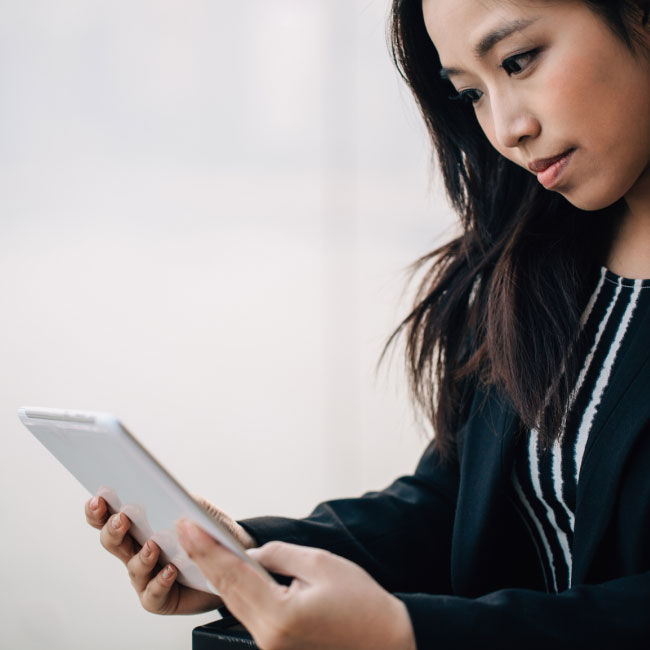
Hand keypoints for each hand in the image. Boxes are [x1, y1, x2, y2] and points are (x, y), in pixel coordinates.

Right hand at [84, 495, 255, 614]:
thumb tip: (174, 498)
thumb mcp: (202, 511)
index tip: (98, 499)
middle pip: (112, 541)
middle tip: (121, 519)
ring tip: (153, 546)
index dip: (98, 510)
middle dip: (112, 529)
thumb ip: (187, 502)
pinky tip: (170, 571)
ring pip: (132, 567)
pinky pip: (153, 593)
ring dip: (141, 556)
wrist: (232, 560)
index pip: (110, 516)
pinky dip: (160, 581)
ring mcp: (145, 576)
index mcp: (140, 525)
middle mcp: (136, 551)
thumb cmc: (209, 532)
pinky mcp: (159, 598)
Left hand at [176, 520, 416, 649]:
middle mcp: (268, 639)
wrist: (387, 642)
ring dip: (217, 574)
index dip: (208, 548)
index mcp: (280, 617)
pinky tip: (226, 572)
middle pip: (227, 592)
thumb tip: (251, 555)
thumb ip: (279, 556)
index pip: (234, 575)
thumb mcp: (321, 564)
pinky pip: (248, 614)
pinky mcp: (277, 648)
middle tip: (186, 529)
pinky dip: (235, 591)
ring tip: (199, 545)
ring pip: (234, 604)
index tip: (189, 526)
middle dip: (204, 558)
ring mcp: (271, 648)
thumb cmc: (362, 604)